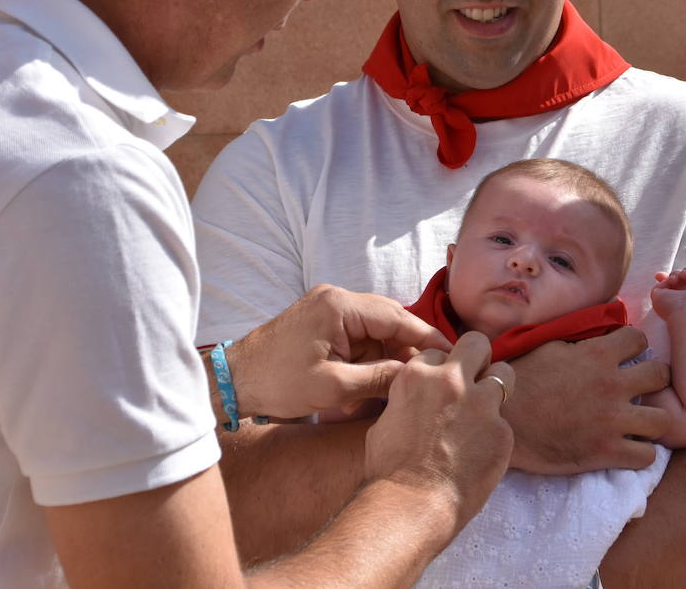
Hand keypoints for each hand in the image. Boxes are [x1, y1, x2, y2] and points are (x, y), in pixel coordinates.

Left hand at [228, 284, 451, 419]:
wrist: (233, 382)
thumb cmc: (278, 383)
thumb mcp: (336, 387)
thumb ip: (381, 378)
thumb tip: (419, 378)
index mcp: (340, 306)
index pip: (397, 317)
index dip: (426, 337)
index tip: (451, 353)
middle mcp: (336, 298)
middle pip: (389, 320)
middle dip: (409, 348)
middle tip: (431, 374)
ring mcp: (328, 308)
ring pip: (376, 329)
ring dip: (389, 355)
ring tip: (403, 383)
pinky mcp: (322, 322)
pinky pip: (359, 336)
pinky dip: (370, 356)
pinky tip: (376, 380)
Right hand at [364, 332, 514, 533]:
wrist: (411, 505)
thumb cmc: (389, 470)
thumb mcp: (386, 421)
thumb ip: (410, 400)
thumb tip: (418, 402)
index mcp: (418, 375)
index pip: (438, 352)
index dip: (441, 369)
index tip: (441, 386)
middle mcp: (452, 381)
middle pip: (477, 344)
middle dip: (477, 358)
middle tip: (473, 380)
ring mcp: (481, 404)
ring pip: (504, 374)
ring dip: (496, 388)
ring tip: (484, 412)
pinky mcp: (502, 431)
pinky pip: (504, 422)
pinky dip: (494, 434)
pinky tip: (479, 453)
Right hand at [503, 326, 670, 474]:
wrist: (501, 422)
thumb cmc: (520, 382)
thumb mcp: (549, 348)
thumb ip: (581, 344)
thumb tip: (599, 337)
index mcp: (597, 354)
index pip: (639, 339)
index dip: (634, 346)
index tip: (627, 356)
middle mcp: (612, 385)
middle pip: (662, 375)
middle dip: (654, 380)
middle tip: (640, 389)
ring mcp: (612, 421)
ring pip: (663, 419)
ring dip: (652, 420)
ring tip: (639, 422)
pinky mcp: (606, 453)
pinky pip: (647, 456)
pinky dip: (641, 453)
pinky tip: (629, 448)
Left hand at [650, 266, 685, 319]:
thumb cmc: (670, 305)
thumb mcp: (656, 295)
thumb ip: (658, 285)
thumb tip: (662, 279)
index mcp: (675, 297)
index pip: (671, 284)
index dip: (665, 277)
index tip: (658, 275)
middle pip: (681, 275)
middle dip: (675, 274)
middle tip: (673, 280)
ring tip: (683, 276)